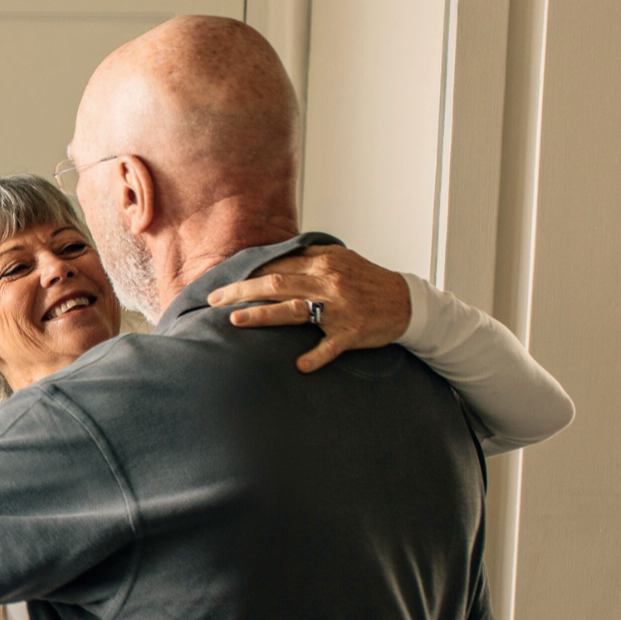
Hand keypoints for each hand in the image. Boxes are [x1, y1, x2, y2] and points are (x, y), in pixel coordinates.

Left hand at [207, 243, 410, 372]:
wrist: (406, 302)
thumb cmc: (367, 281)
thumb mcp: (340, 258)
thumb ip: (308, 255)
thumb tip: (274, 253)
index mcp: (323, 263)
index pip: (276, 266)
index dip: (246, 274)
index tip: (222, 283)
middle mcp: (328, 283)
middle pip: (276, 284)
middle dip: (241, 291)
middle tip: (213, 299)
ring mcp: (339, 309)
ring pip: (294, 311)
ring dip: (263, 316)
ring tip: (235, 320)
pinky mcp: (351, 333)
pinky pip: (330, 346)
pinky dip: (315, 357)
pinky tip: (299, 365)